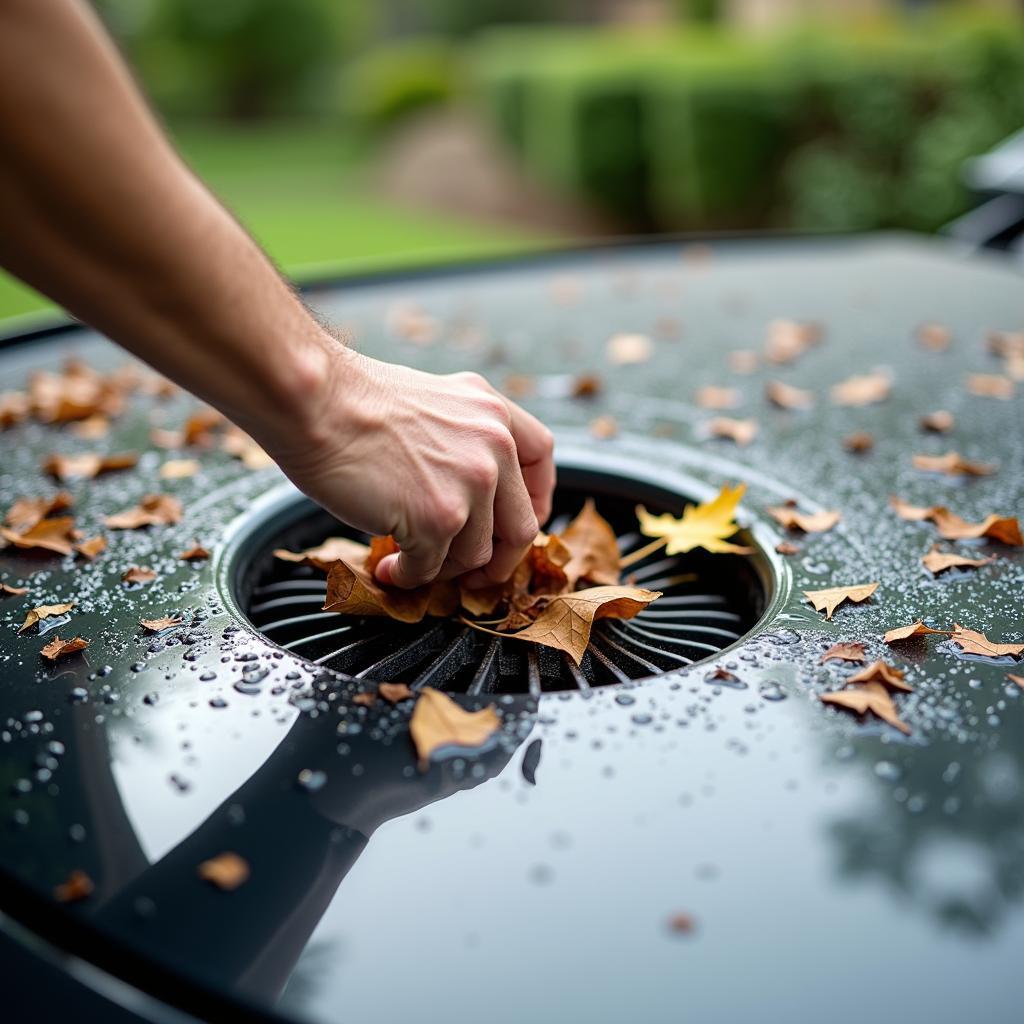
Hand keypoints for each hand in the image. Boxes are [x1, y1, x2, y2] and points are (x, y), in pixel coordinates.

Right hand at [276, 347, 554, 588]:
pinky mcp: (439, 517)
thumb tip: (467, 493)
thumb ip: (462, 439)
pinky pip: (434, 568)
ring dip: (444, 569)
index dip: (536, 499)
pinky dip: (410, 576)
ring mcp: (470, 483)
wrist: (315, 402)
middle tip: (472, 573)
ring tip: (410, 562)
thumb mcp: (432, 402)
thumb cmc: (351, 402)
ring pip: (477, 554)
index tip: (518, 521)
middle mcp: (493, 444)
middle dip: (498, 560)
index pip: (541, 457)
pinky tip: (390, 568)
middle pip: (521, 524)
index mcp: (492, 411)